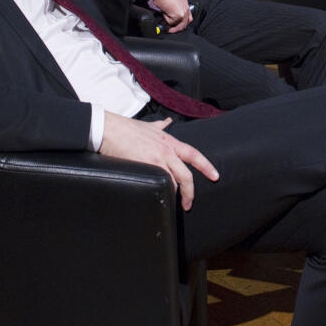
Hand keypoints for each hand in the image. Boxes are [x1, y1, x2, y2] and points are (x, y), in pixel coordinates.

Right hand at [99, 113, 217, 210]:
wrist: (109, 130)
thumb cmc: (127, 128)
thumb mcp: (149, 125)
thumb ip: (160, 125)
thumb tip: (167, 122)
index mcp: (170, 142)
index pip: (194, 155)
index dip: (206, 166)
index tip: (215, 176)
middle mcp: (167, 151)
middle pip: (186, 175)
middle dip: (190, 192)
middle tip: (189, 204)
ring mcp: (157, 160)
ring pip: (173, 182)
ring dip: (174, 194)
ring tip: (172, 203)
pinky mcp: (146, 167)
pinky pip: (159, 183)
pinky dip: (162, 191)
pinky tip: (160, 197)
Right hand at [139, 0, 192, 31]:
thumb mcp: (172, 2)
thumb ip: (175, 10)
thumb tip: (172, 19)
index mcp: (185, 4)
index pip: (188, 18)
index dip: (182, 24)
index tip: (176, 26)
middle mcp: (186, 8)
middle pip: (184, 24)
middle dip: (177, 28)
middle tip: (170, 30)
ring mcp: (184, 12)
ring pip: (178, 24)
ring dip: (170, 23)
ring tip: (164, 15)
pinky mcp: (179, 15)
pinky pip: (171, 22)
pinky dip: (166, 19)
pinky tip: (164, 11)